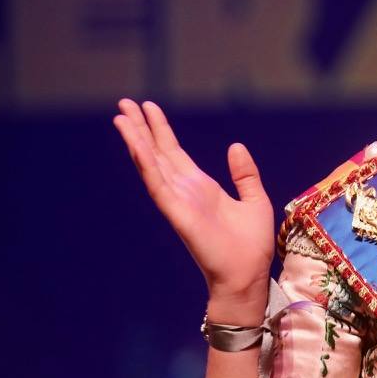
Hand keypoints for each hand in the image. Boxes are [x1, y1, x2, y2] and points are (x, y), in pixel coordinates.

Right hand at [112, 99, 274, 305]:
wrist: (248, 274)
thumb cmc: (251, 245)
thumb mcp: (255, 200)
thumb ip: (245, 175)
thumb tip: (235, 146)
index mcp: (201, 187)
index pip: (174, 153)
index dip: (161, 130)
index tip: (148, 107)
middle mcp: (184, 191)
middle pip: (157, 153)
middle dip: (141, 128)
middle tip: (124, 103)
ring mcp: (178, 201)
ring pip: (151, 165)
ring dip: (136, 141)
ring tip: (121, 116)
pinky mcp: (177, 213)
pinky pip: (158, 184)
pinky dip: (147, 164)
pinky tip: (136, 145)